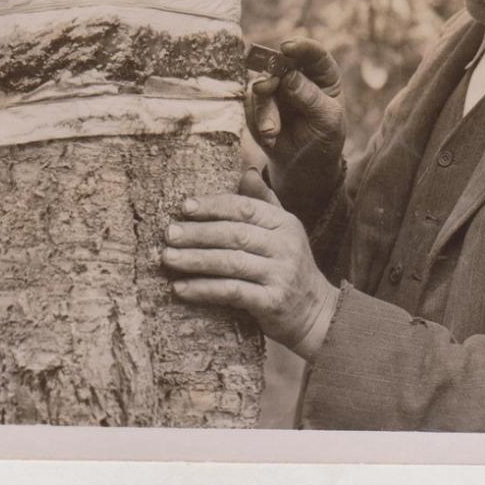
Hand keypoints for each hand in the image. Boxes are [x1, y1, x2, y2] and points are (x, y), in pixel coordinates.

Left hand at [161, 169, 339, 361]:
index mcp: (285, 223)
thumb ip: (263, 202)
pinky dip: (204, 289)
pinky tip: (180, 288)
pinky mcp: (272, 303)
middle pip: (235, 234)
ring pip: (231, 262)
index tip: (184, 206)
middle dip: (198, 233)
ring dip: (195, 260)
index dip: (214, 205)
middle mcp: (285, 246)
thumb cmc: (289, 266)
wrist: (316, 313)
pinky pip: (232, 292)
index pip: (245, 208)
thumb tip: (247, 171)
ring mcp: (280, 275)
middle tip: (168, 233)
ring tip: (168, 258)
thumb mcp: (283, 231)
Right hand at [244, 38, 346, 207]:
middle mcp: (297, 75)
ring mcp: (275, 88)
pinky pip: (250, 105)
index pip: (314, 54)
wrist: (304, 166)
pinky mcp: (258, 104)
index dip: (301, 47)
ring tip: (272, 132)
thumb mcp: (327, 120)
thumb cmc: (323, 139)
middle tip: (264, 88)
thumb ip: (310, 96)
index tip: (288, 48)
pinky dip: (257, 122)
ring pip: (261, 86)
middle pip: (280, 64)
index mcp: (323, 75)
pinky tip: (271, 138)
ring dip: (264, 110)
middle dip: (271, 76)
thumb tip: (288, 75)